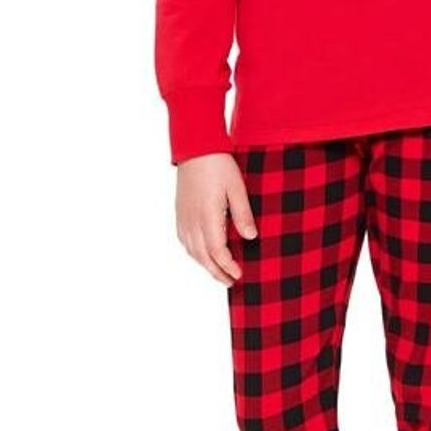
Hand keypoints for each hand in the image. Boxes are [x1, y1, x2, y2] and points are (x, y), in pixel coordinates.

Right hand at [174, 154, 257, 286]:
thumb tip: (250, 238)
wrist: (195, 148)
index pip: (216, 250)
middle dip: (217, 272)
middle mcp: (192, 220)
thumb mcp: (237, 187)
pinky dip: (194, 253)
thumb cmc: (219, 165)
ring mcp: (183, 217)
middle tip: (231, 282)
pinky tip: (202, 254)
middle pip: (202, 256)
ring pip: (192, 250)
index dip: (227, 266)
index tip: (239, 275)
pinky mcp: (180, 212)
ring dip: (205, 265)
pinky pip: (184, 240)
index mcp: (207, 215)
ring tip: (219, 272)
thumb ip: (243, 214)